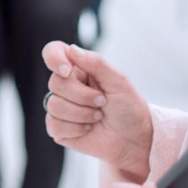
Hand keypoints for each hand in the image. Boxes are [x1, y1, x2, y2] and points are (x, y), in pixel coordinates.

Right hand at [42, 41, 153, 180]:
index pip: (54, 52)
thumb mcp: (118, 80)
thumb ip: (96, 63)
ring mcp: (60, 107)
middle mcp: (67, 86)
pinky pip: (54, 124)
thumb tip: (72, 49)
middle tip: (101, 101)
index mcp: (79, 69)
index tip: (67, 70)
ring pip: (54, 105)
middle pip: (55, 83)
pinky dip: (76, 128)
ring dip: (82, 113)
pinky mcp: (58, 128)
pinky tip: (88, 128)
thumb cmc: (128, 107)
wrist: (132, 138)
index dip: (54, 58)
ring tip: (98, 116)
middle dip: (82, 95)